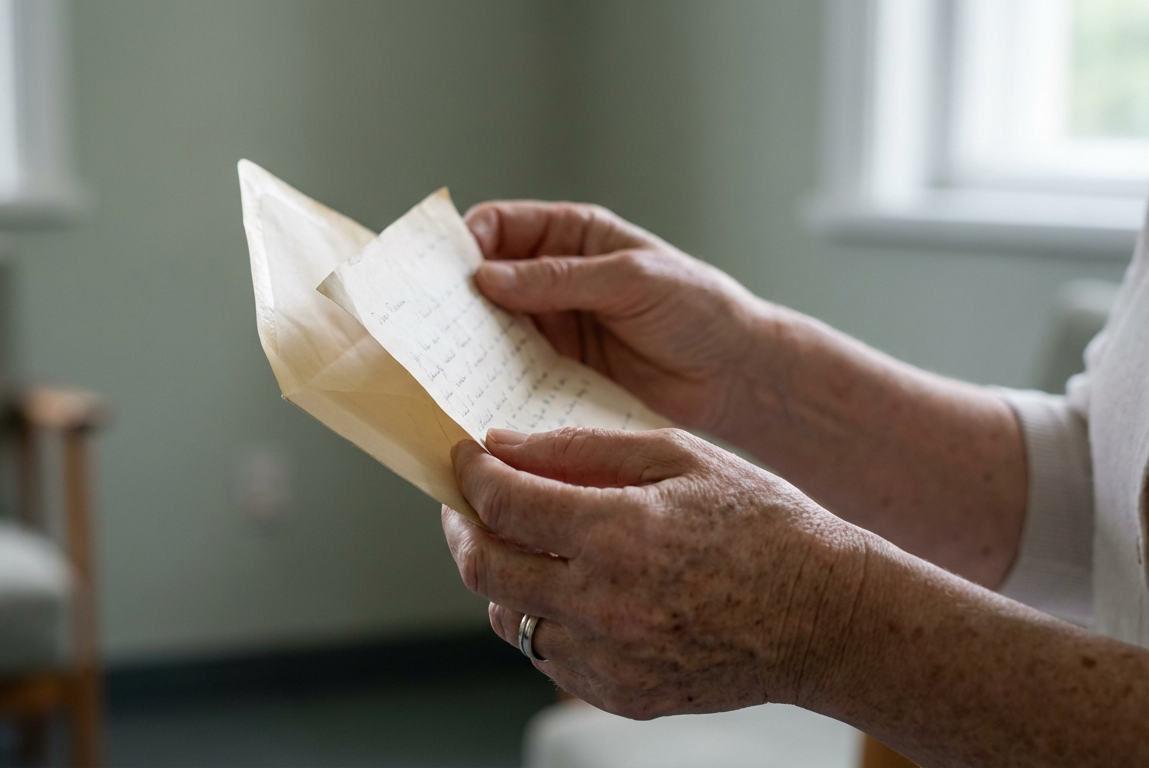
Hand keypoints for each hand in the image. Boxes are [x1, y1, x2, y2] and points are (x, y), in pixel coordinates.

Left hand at [441, 426, 869, 717]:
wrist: (825, 618)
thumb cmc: (762, 526)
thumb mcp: (680, 458)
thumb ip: (584, 449)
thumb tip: (505, 445)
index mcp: (620, 534)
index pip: (503, 503)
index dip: (471, 474)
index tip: (466, 458)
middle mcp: (606, 604)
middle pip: (484, 568)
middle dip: (462, 527)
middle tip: (469, 503)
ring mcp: (612, 660)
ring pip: (508, 618)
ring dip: (501, 577)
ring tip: (525, 545)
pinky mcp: (622, 696)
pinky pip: (549, 658)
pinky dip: (544, 619)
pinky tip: (572, 590)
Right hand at [465, 201, 770, 431]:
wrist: (735, 374)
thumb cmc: (697, 308)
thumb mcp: (630, 280)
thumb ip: (558, 278)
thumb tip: (487, 278)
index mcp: (572, 236)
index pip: (499, 227)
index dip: (464, 242)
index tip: (439, 269)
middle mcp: (554, 278)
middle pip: (484, 279)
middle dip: (455, 296)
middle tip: (425, 319)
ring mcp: (555, 326)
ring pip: (492, 327)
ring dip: (469, 341)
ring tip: (443, 359)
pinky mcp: (560, 370)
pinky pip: (513, 370)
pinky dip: (492, 378)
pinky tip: (477, 390)